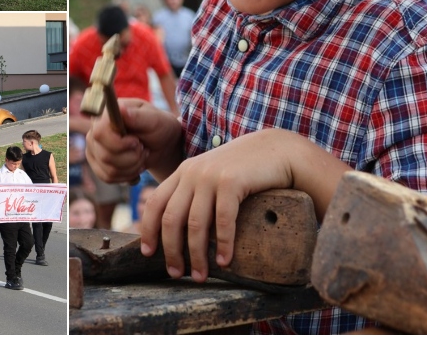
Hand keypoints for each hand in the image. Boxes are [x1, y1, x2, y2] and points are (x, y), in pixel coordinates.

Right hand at [84, 98, 182, 184]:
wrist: (160, 142)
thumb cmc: (158, 126)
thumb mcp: (154, 119)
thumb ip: (138, 116)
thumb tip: (121, 109)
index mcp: (105, 114)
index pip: (99, 133)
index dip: (119, 143)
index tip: (136, 142)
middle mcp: (95, 131)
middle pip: (105, 156)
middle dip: (132, 157)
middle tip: (143, 148)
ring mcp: (94, 149)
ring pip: (109, 170)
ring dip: (133, 167)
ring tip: (141, 155)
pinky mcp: (97, 164)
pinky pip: (108, 178)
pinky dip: (127, 175)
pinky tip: (135, 166)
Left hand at [140, 128, 295, 281]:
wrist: (278, 150)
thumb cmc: (246, 169)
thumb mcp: (212, 175)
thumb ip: (194, 192)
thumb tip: (178, 229)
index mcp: (184, 172)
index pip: (155, 203)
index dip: (149, 230)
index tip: (148, 253)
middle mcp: (192, 173)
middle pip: (171, 218)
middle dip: (171, 251)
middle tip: (175, 273)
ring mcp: (211, 176)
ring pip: (195, 224)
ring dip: (196, 255)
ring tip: (200, 275)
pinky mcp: (232, 181)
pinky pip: (222, 220)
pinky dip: (223, 244)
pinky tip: (224, 260)